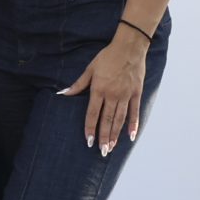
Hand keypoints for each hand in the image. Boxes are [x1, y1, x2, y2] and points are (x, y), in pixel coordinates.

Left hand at [60, 31, 148, 154]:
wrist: (129, 48)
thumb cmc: (107, 58)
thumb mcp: (90, 69)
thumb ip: (78, 84)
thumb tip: (63, 93)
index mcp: (99, 90)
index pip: (93, 113)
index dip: (90, 128)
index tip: (89, 141)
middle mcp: (113, 95)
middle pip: (107, 120)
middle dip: (104, 137)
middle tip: (102, 151)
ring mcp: (126, 95)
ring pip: (120, 119)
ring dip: (116, 134)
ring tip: (112, 147)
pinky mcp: (136, 93)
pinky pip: (135, 112)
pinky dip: (133, 124)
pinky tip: (131, 136)